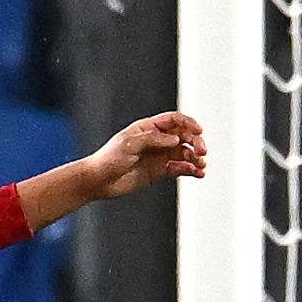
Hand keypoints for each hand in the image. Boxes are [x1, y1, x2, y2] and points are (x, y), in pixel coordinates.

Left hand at [84, 111, 209, 199]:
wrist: (100, 180)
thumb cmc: (109, 158)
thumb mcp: (129, 143)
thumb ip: (153, 139)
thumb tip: (176, 139)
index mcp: (148, 128)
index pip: (175, 120)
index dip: (189, 123)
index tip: (199, 131)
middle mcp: (157, 140)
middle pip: (185, 136)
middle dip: (196, 142)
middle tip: (202, 152)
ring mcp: (160, 155)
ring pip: (186, 153)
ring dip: (197, 158)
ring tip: (201, 165)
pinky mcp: (161, 171)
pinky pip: (182, 168)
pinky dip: (192, 170)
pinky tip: (198, 173)